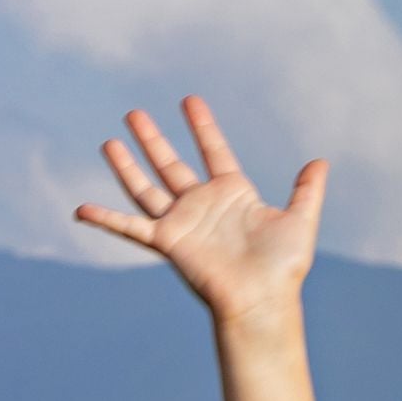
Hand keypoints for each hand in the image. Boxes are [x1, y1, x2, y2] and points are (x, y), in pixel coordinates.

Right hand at [74, 97, 326, 324]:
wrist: (262, 300)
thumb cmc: (283, 268)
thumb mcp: (300, 220)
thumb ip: (307, 190)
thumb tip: (320, 162)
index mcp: (232, 194)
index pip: (213, 151)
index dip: (202, 126)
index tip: (189, 100)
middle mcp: (202, 206)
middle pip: (170, 165)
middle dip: (153, 139)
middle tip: (134, 112)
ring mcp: (182, 223)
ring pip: (146, 188)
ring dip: (127, 166)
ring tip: (110, 141)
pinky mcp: (167, 243)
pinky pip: (130, 227)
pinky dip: (105, 220)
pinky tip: (81, 210)